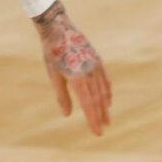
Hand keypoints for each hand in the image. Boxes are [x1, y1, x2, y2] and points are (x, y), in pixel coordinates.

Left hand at [34, 1, 112, 134]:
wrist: (59, 28)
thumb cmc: (53, 53)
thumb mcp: (54, 75)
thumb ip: (62, 96)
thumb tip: (67, 115)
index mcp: (78, 79)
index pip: (88, 105)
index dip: (93, 120)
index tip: (97, 132)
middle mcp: (90, 74)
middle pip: (98, 100)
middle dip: (101, 116)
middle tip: (104, 129)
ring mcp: (96, 66)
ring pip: (103, 91)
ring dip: (105, 106)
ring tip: (108, 118)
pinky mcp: (97, 60)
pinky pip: (105, 79)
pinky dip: (107, 91)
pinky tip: (108, 99)